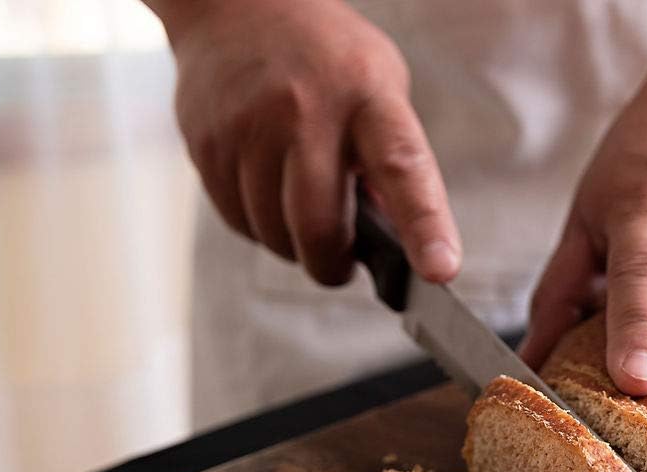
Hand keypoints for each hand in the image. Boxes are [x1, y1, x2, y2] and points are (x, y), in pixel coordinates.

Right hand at [164, 0, 460, 284]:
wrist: (234, 6)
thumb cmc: (322, 58)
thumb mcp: (377, 88)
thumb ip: (388, 160)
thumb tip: (392, 238)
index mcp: (366, 94)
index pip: (402, 167)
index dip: (425, 226)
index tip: (440, 270)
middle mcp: (304, 108)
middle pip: (318, 226)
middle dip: (331, 264)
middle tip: (338, 265)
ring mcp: (248, 127)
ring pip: (272, 234)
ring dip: (291, 244)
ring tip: (297, 208)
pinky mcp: (207, 146)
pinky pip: (238, 222)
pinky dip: (258, 226)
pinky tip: (265, 193)